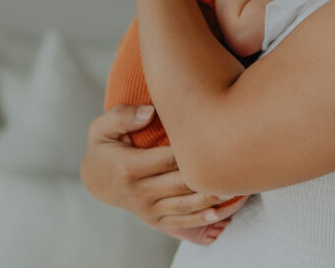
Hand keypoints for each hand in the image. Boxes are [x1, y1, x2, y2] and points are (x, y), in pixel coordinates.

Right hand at [80, 104, 246, 240]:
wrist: (95, 180)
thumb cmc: (103, 147)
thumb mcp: (101, 127)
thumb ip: (122, 115)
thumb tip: (149, 112)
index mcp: (128, 168)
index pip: (168, 159)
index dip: (192, 149)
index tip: (213, 136)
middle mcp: (139, 193)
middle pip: (182, 183)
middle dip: (209, 174)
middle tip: (237, 160)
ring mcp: (148, 209)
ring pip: (186, 206)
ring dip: (212, 198)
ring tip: (238, 187)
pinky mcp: (155, 219)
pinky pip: (182, 222)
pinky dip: (203, 218)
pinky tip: (222, 211)